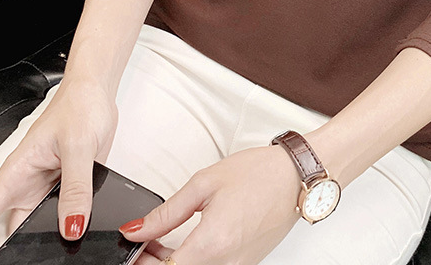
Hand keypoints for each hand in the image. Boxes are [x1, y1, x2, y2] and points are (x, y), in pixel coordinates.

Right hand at [0, 77, 117, 264]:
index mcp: (17, 172)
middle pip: (9, 230)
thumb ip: (76, 187)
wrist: (97, 91)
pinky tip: (78, 234)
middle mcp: (29, 183)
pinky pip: (66, 215)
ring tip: (52, 259)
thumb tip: (72, 226)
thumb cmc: (79, 105)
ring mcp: (48, 187)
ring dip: (46, 241)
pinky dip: (70, 226)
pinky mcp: (68, 186)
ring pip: (39, 226)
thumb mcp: (78, 146)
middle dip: (8, 255)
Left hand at [120, 144, 305, 264]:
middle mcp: (227, 264)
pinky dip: (197, 259)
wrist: (296, 175)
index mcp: (211, 244)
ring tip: (164, 241)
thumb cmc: (258, 173)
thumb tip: (136, 230)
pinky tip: (190, 241)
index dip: (143, 262)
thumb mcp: (204, 183)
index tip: (134, 250)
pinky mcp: (248, 264)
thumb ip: (166, 212)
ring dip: (176, 262)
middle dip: (155, 262)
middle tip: (145, 242)